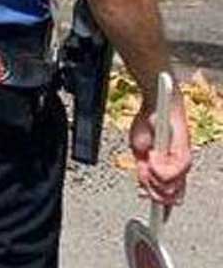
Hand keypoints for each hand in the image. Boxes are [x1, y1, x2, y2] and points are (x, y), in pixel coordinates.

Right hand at [130, 92, 192, 212]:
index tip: (159, 217)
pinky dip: (158, 168)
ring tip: (148, 159)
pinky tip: (152, 157)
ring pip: (170, 187)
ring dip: (154, 176)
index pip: (173, 196)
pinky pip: (171, 174)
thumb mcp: (139, 153)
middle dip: (154, 190)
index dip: (165, 209)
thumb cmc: (148, 126)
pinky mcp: (183, 154)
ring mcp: (183, 162)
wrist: (156, 105)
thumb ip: (145, 172)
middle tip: (144, 171)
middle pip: (171, 196)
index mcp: (172, 169)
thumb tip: (146, 189)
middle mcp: (181, 169)